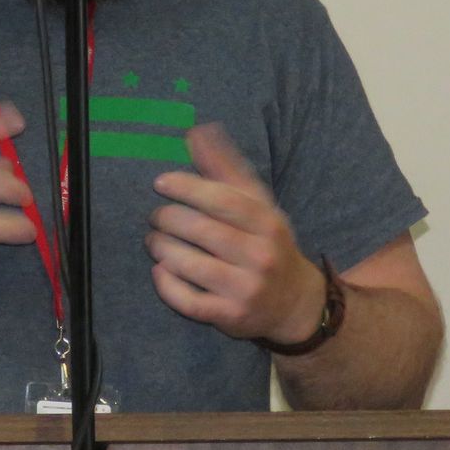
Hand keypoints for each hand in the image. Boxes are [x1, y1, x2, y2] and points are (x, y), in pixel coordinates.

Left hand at [146, 123, 323, 343]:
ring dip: (162, 249)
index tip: (161, 183)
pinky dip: (167, 285)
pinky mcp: (231, 316)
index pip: (224, 200)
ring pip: (191, 265)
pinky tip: (160, 271)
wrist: (294, 302)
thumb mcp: (258, 205)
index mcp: (268, 222)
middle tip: (155, 216)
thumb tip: (197, 132)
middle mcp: (260, 255)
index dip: (188, 188)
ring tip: (154, 241)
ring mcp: (246, 289)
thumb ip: (226, 169)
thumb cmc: (267, 243)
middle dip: (169, 219)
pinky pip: (189, 301)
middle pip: (203, 231)